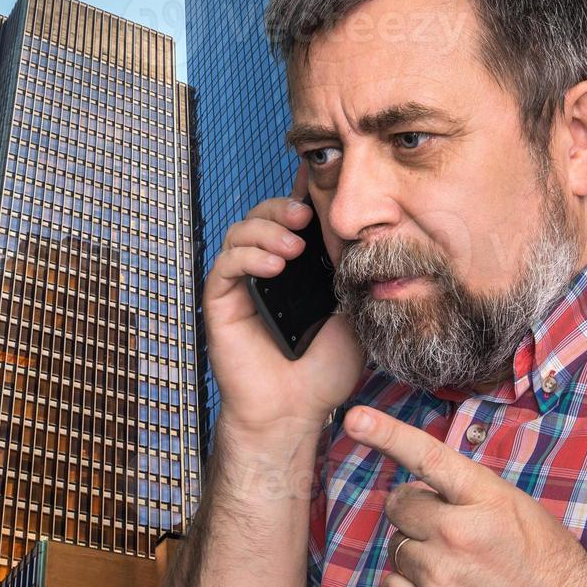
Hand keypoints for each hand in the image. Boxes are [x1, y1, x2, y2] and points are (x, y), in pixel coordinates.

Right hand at [202, 163, 366, 440]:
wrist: (298, 411)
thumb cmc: (325, 369)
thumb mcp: (352, 311)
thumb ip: (351, 272)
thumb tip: (366, 229)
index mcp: (298, 268)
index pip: (295, 218)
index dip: (303, 193)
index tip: (322, 175)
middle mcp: (267, 269)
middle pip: (264, 215)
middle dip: (283, 206)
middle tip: (305, 214)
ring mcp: (242, 283)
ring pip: (242, 231)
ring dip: (266, 229)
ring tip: (294, 246)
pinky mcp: (220, 301)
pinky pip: (225, 264)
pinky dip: (248, 256)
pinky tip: (273, 265)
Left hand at [343, 405, 586, 586]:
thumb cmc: (549, 564)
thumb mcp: (518, 509)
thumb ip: (467, 494)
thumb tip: (419, 489)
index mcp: (487, 498)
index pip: (428, 457)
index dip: (387, 433)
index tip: (354, 419)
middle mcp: (459, 533)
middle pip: (399, 507)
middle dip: (415, 516)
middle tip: (449, 535)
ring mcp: (441, 576)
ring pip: (396, 548)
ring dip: (417, 556)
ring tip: (460, 572)